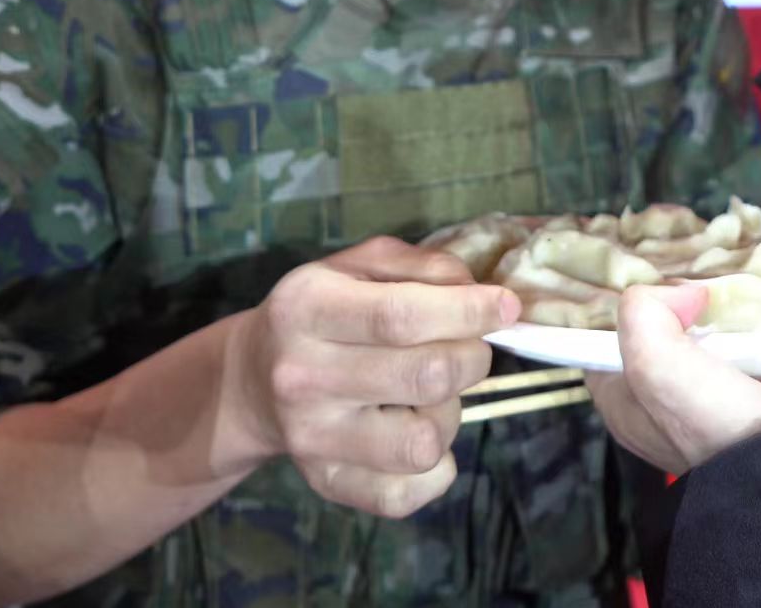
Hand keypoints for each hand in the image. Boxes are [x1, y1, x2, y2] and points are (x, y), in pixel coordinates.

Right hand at [229, 237, 520, 518]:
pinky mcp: (326, 483)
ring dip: (449, 415)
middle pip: (425, 377)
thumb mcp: (361, 265)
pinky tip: (417, 431)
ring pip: (423, 443)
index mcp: (308, 307)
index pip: (401, 316)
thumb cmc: (325, 310)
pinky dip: (435, 470)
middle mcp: (303, 376)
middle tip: (466, 348)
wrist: (252, 378)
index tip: (508, 307)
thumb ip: (425, 267)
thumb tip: (482, 296)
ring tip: (431, 396)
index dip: (469, 312)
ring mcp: (311, 438)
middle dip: (471, 357)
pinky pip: (406, 495)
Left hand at [588, 284, 760, 475]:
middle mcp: (660, 407)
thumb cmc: (709, 421)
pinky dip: (754, 330)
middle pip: (659, 336)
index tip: (652, 286)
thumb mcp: (654, 363)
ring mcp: (710, 404)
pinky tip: (759, 309)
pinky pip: (748, 350)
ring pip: (706, 340)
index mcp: (623, 405)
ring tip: (730, 290)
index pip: (604, 343)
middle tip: (697, 285)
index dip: (625, 311)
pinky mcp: (755, 397)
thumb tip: (685, 293)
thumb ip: (644, 313)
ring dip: (720, 316)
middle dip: (677, 307)